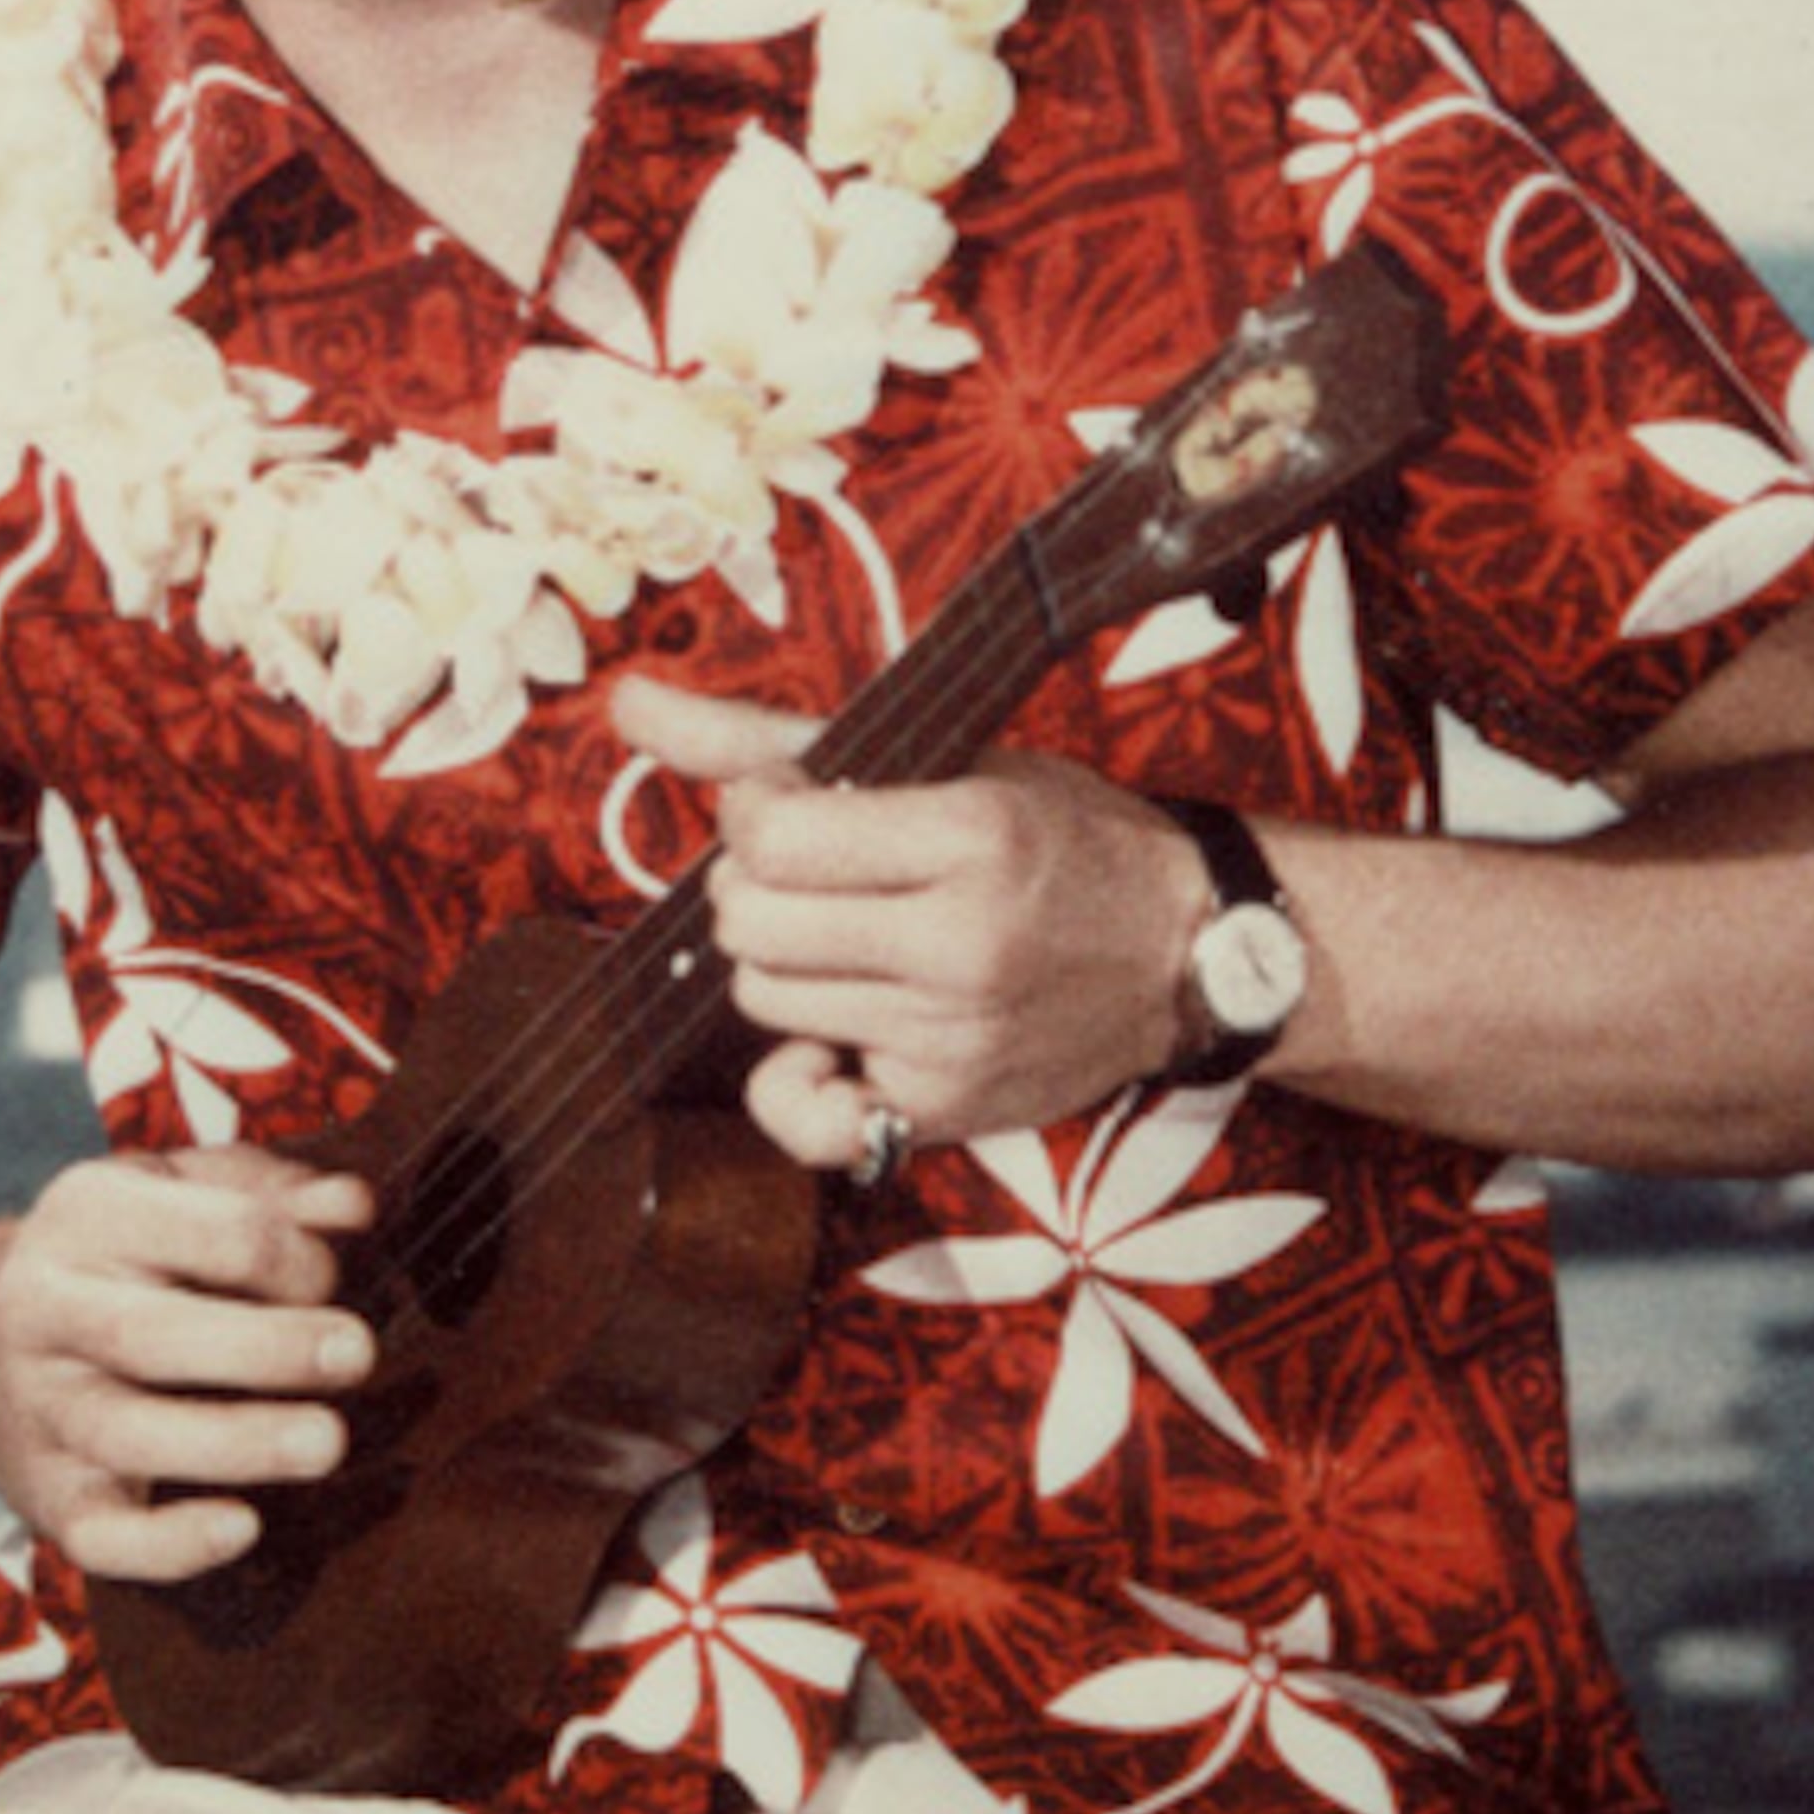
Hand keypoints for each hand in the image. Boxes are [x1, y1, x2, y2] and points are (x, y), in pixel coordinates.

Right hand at [0, 1145, 374, 1583]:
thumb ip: (269, 1190)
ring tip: (327, 1442)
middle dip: (267, 1346)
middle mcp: (46, 1309)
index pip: (207, 1231)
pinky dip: (169, 1543)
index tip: (331, 1280)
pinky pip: (101, 1536)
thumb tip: (355, 1207)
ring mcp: (40, 1410)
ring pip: (129, 1436)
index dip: (291, 1256)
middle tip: (359, 1353)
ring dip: (237, 1442)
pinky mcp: (46, 1499)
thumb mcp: (174, 1189)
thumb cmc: (116, 1257)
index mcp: (88, 1214)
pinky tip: (243, 1528)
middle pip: (153, 1334)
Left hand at [613, 673, 1208, 1170]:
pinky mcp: (946, 1113)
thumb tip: (624, 699)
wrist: (1188, 952)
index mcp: (969, 835)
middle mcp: (963, 944)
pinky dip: (795, 1074)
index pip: (770, 836)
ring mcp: (953, 1040)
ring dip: (781, 964)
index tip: (792, 807)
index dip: (755, 815)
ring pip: (764, 1000)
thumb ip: (765, 737)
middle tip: (815, 875)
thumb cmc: (1058, 838)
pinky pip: (799, 1111)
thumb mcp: (941, 757)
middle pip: (752, 924)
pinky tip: (834, 1033)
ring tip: (849, 938)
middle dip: (757, 888)